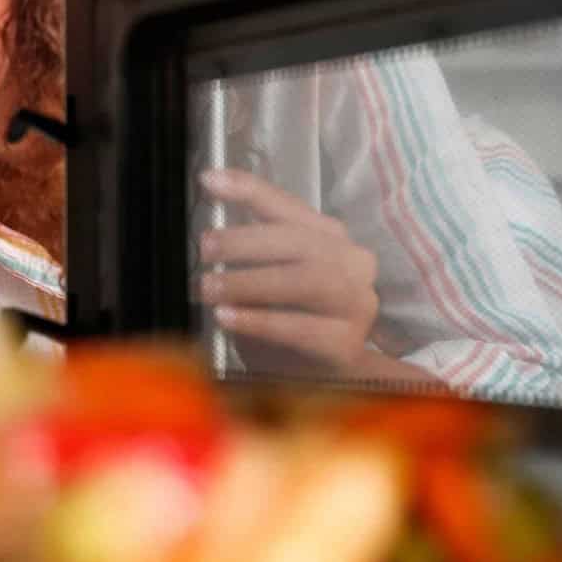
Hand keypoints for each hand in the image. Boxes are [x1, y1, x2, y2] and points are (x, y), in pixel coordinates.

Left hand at [196, 168, 378, 370]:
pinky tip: (229, 318)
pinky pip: (301, 327)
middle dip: (246, 241)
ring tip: (209, 286)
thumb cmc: (291, 323)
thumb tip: (206, 236)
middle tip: (205, 247)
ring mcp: (356, 304)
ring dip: (251, 282)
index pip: (288, 207)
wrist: (327, 380)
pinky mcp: (347, 344)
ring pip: (306, 280)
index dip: (249, 189)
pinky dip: (260, 320)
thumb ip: (249, 255)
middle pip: (299, 242)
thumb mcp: (268, 281)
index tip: (209, 180)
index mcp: (331, 239)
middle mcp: (352, 264)